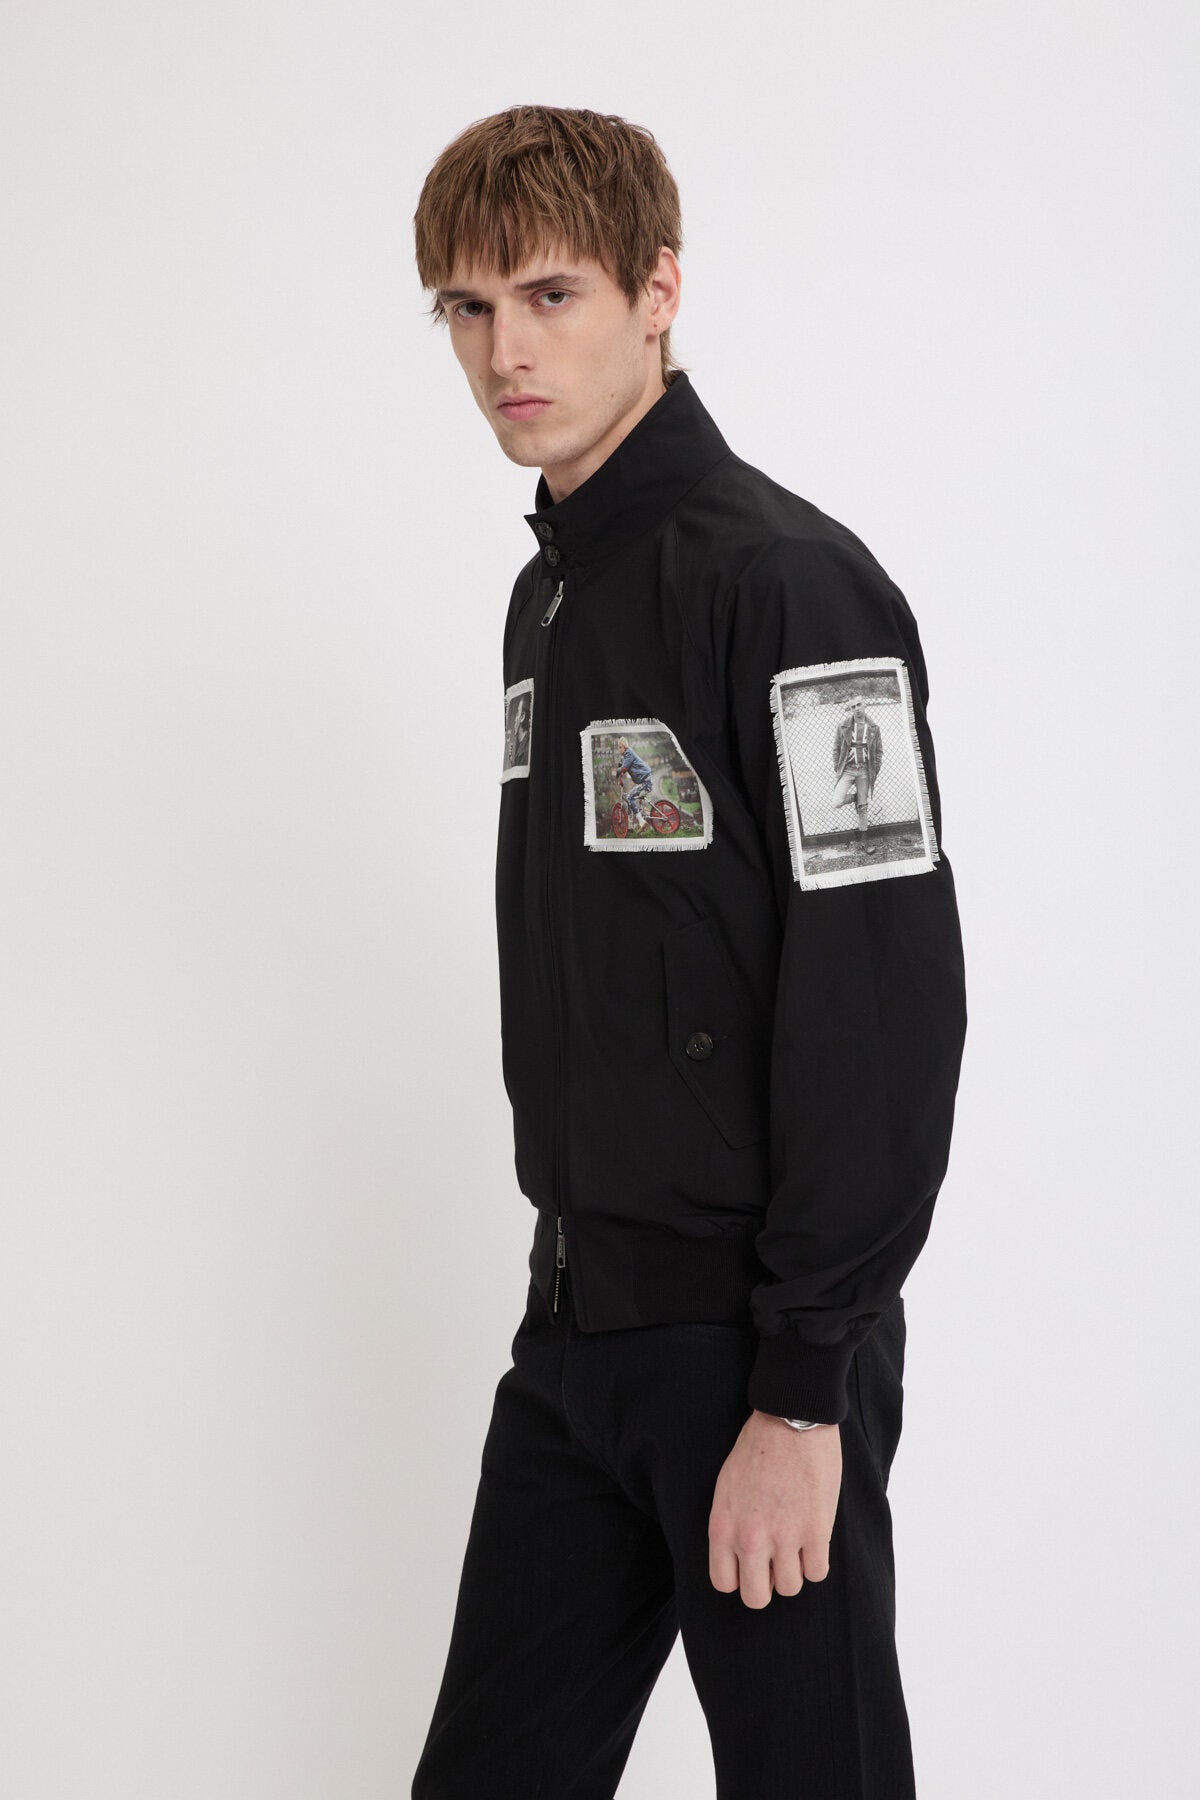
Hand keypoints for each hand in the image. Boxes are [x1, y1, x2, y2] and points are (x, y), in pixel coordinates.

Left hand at [708, 1409, 841, 1607]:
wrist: (790, 1420)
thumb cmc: (756, 1449)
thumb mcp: (726, 1488)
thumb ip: (730, 1526)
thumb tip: (742, 1558)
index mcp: (722, 1526)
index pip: (724, 1583)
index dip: (739, 1577)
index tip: (750, 1565)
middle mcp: (749, 1538)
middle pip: (756, 1597)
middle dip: (767, 1584)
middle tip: (775, 1563)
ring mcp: (783, 1537)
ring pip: (790, 1588)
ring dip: (794, 1570)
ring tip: (796, 1544)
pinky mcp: (815, 1531)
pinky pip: (817, 1573)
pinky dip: (816, 1562)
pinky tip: (813, 1540)